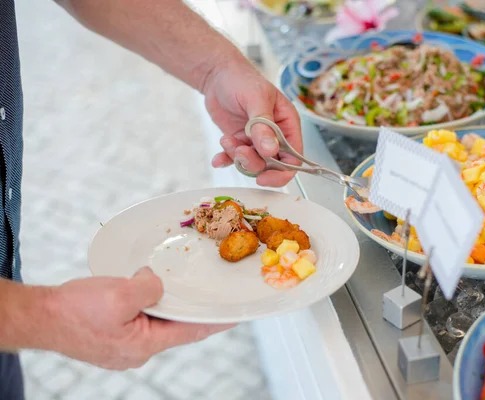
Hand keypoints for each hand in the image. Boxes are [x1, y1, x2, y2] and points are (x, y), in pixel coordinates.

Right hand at [49, 267, 233, 369]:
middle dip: (186, 308)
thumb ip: (150, 288)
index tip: (236, 316)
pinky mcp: (112, 338)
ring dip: (162, 304)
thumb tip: (156, 284)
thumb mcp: (121, 294)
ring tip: (167, 286)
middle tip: (202, 292)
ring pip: (154, 322)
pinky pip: (138, 321)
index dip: (216, 322)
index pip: (192, 332)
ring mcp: (124, 347)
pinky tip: (140, 290)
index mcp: (145, 344)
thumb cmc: (75, 311)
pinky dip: (145, 305)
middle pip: (174, 327)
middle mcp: (138, 351)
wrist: (38, 317)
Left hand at [203, 58, 302, 186]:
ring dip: (237, 157)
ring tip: (226, 140)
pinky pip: (235, 160)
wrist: (217, 75)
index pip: (294, 157)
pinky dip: (226, 160)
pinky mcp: (240, 142)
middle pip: (272, 165)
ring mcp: (256, 140)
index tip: (263, 176)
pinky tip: (218, 159)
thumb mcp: (256, 100)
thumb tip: (270, 151)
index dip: (282, 172)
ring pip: (252, 163)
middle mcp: (275, 136)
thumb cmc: (242, 80)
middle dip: (254, 163)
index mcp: (287, 125)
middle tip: (239, 151)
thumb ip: (263, 126)